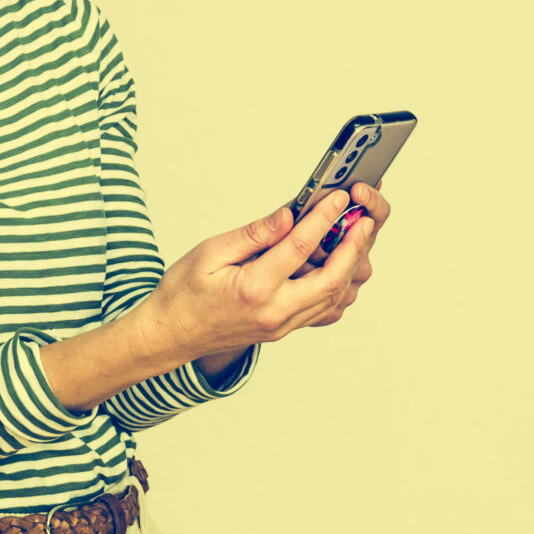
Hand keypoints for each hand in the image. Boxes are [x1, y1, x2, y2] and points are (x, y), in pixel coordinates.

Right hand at [143, 189, 376, 361]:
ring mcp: (281, 325)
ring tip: (356, 238)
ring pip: (332, 297)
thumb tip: (287, 215)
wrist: (170, 334)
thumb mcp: (209, 253)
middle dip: (353, 247)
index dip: (323, 218)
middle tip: (363, 220)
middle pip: (331, 279)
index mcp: (253, 288)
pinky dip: (336, 288)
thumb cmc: (183, 294)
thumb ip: (253, 235)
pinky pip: (321, 311)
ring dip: (349, 266)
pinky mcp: (283, 330)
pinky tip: (339, 268)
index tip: (338, 198)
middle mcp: (273, 312)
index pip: (299, 247)